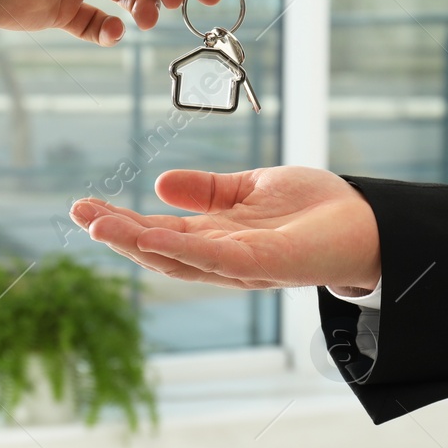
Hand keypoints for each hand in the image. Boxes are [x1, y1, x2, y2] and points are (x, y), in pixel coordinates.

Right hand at [71, 167, 381, 291]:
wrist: (369, 223)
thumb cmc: (316, 209)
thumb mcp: (250, 188)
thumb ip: (209, 190)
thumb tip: (160, 183)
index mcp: (216, 237)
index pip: (158, 230)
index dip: (121, 220)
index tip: (84, 206)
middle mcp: (221, 257)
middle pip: (159, 249)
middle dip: (117, 233)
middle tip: (78, 214)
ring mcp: (241, 265)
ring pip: (178, 258)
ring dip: (136, 244)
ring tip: (99, 226)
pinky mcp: (265, 265)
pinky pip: (216, 260)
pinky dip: (181, 250)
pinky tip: (151, 237)